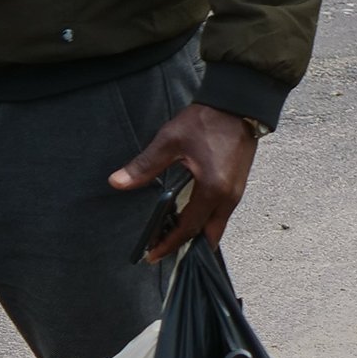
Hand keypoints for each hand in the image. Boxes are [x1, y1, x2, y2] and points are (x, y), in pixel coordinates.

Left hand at [109, 103, 257, 262]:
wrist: (238, 102)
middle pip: (208, 234)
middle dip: (186, 245)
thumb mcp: (171, 141)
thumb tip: (117, 182)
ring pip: (218, 224)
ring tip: (172, 232)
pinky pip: (223, 212)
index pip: (188, 228)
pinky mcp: (239, 183)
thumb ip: (145, 166)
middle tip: (163, 248)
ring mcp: (237, 191)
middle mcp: (229, 196)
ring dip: (197, 232)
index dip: (169, 244)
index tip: (152, 255)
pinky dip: (207, 220)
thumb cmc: (207, 120)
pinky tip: (191, 213)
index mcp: (212, 190)